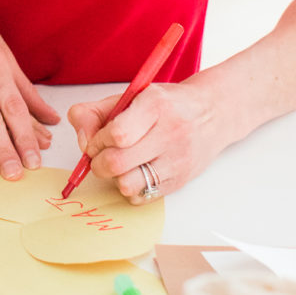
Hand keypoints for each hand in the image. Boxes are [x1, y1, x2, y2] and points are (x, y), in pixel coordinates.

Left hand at [68, 77, 219, 199]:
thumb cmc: (166, 104)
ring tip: (120, 165)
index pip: (116, 134)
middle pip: (117, 163)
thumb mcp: (130, 96)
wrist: (213, 112)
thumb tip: (82, 141)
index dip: (97, 141)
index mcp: (155, 105)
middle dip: (98, 163)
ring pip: (128, 185)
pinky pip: (141, 197)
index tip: (95, 140)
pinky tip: (135, 173)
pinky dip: (130, 189)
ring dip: (114, 178)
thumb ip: (95, 113)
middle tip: (100, 157)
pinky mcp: (180, 180)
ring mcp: (177, 159)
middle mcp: (170, 132)